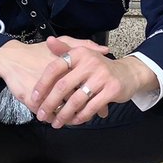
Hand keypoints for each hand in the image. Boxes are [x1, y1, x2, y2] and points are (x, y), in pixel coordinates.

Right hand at [0, 35, 109, 115]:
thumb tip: (104, 51)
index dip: (93, 95)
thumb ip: (83, 45)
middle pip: (77, 101)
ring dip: (69, 116)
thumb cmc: (38, 51)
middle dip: (84, 109)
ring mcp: (45, 94)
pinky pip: (49, 114)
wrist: (11, 58)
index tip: (98, 99)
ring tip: (73, 117)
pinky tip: (58, 117)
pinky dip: (55, 117)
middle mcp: (57, 82)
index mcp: (67, 68)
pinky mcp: (33, 101)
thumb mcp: (62, 41)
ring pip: (63, 111)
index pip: (86, 86)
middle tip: (89, 113)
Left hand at [30, 35, 156, 127]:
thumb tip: (48, 40)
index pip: (55, 68)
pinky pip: (91, 107)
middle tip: (42, 115)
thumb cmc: (99, 67)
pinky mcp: (112, 90)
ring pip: (76, 100)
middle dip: (50, 104)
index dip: (43, 84)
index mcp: (79, 54)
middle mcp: (90, 62)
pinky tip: (74, 121)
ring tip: (57, 123)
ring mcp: (102, 76)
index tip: (34, 98)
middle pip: (63, 87)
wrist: (128, 73)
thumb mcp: (82, 55)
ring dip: (64, 115)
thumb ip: (64, 49)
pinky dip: (81, 117)